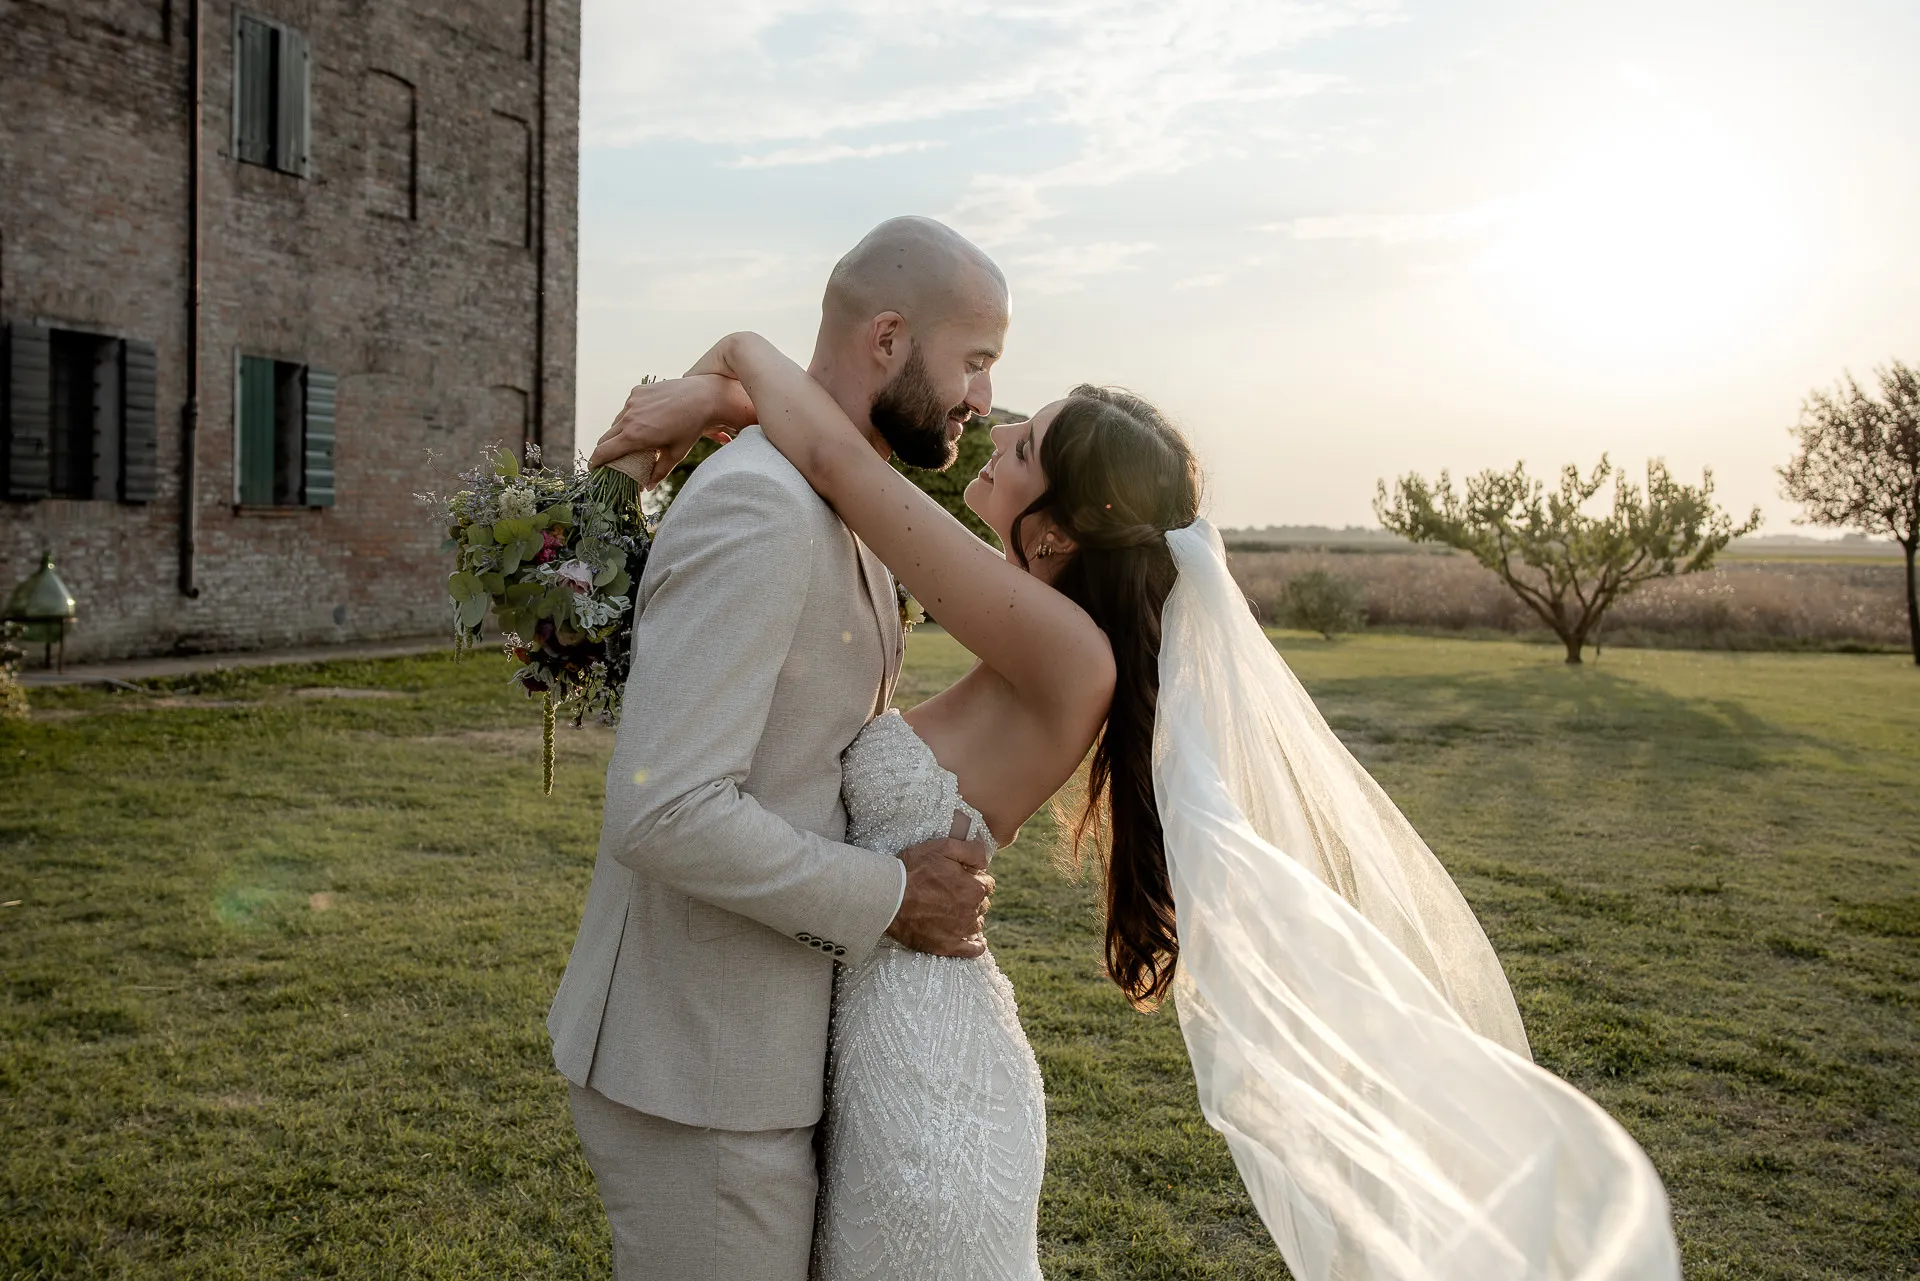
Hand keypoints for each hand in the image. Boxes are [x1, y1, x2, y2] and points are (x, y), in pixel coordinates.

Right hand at [589, 373, 756, 487]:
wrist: (702, 397)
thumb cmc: (691, 428)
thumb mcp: (675, 454)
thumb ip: (659, 472)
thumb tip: (648, 488)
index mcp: (634, 436)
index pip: (603, 451)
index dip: (595, 462)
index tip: (593, 468)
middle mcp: (628, 418)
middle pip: (606, 437)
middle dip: (607, 449)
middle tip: (612, 457)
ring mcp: (632, 402)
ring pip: (617, 422)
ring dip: (620, 432)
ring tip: (635, 438)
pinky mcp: (637, 391)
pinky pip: (628, 407)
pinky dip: (632, 416)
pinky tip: (647, 419)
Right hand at [887, 810, 993, 957]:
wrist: (888, 896)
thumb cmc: (913, 870)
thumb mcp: (943, 847)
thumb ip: (971, 851)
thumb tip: (986, 861)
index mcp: (973, 888)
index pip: (987, 884)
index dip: (974, 878)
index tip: (961, 877)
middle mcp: (971, 911)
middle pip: (982, 904)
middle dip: (972, 896)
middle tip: (951, 891)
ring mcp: (960, 930)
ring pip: (977, 923)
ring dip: (971, 916)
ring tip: (954, 911)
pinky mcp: (946, 946)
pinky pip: (972, 950)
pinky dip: (977, 946)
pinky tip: (977, 942)